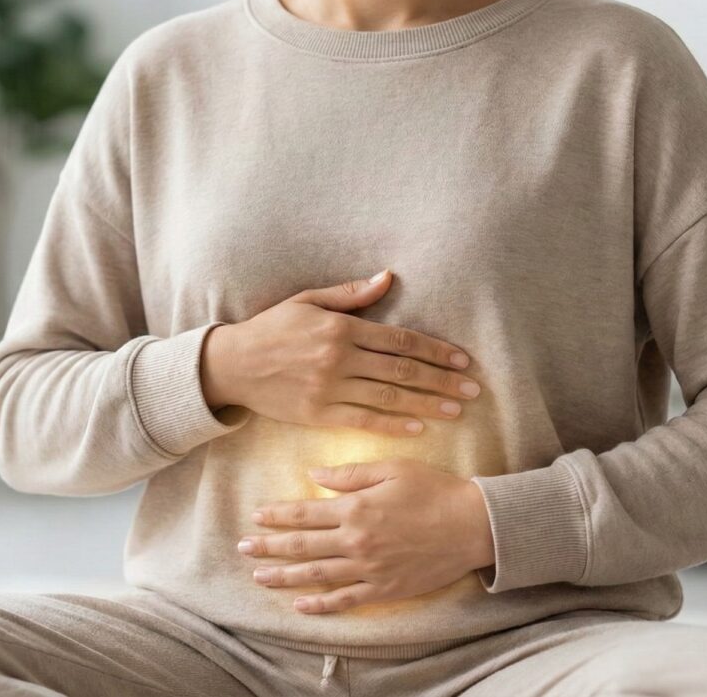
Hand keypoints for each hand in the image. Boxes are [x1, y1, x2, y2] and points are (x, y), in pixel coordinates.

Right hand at [201, 269, 481, 437]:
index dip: (437, 350)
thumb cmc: (272, 329)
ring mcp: (329, 388)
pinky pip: (364, 420)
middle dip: (443, 380)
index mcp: (341, 327)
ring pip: (390, 397)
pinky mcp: (319, 414)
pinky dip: (394, 424)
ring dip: (428, 404)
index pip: (401, 340)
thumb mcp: (308, 301)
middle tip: (474, 388)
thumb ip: (350, 294)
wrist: (232, 365)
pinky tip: (420, 428)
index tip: (463, 359)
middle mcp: (339, 357)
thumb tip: (388, 278)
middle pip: (403, 370)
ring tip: (458, 410)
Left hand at [238, 458, 496, 613]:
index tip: (256, 516)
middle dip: (270, 547)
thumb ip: (350, 474)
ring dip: (284, 576)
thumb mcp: (392, 469)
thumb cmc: (434, 490)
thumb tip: (314, 473)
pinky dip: (321, 605)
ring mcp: (368, 569)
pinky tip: (300, 605)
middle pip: (302, 546)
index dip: (278, 516)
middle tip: (243, 548)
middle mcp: (355, 541)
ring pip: (316, 576)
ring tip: (259, 576)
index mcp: (355, 508)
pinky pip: (345, 600)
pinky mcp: (384, 588)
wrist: (472, 525)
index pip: (305, 513)